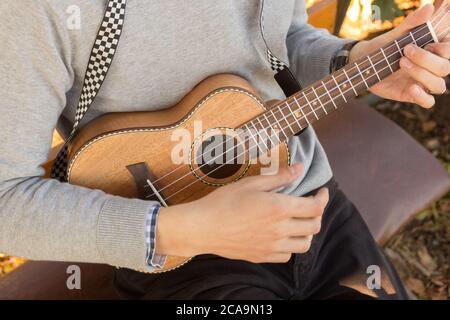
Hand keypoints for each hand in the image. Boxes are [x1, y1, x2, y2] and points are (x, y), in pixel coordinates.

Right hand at [156, 163, 328, 262]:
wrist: (203, 227)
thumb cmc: (224, 202)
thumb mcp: (251, 183)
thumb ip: (279, 177)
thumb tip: (299, 168)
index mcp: (279, 208)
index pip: (315, 207)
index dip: (324, 198)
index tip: (322, 191)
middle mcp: (280, 230)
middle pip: (314, 226)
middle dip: (318, 214)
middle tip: (310, 205)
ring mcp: (272, 246)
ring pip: (304, 245)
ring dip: (307, 232)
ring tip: (299, 222)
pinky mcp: (262, 256)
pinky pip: (287, 255)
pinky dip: (290, 246)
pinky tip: (282, 236)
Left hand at [349, 4, 449, 107]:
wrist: (364, 63)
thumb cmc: (384, 47)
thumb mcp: (397, 33)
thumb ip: (413, 22)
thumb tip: (429, 8)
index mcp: (434, 51)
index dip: (444, 49)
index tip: (428, 43)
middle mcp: (432, 67)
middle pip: (445, 68)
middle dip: (426, 60)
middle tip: (405, 51)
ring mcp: (423, 82)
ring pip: (439, 85)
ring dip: (422, 74)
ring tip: (401, 63)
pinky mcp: (412, 94)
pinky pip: (428, 102)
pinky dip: (422, 96)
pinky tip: (411, 87)